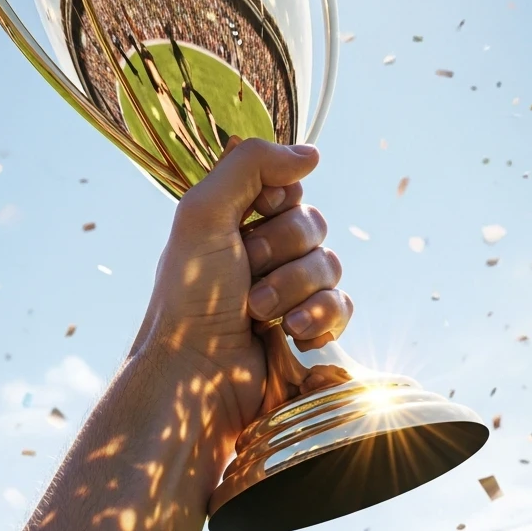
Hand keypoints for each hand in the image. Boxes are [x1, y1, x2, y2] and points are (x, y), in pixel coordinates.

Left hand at [134, 137, 352, 443]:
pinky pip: (343, 306)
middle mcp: (262, 254)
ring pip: (332, 266)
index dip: (278, 201)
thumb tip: (312, 153)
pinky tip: (294, 334)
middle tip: (246, 275)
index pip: (288, 188)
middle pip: (314, 225)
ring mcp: (288, 293)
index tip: (255, 216)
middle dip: (283, 251)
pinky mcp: (309, 331)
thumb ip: (250, 165)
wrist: (197, 378)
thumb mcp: (202, 214)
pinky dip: (320, 316)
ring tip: (259, 314)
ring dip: (295, 288)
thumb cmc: (188, 299)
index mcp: (234, 223)